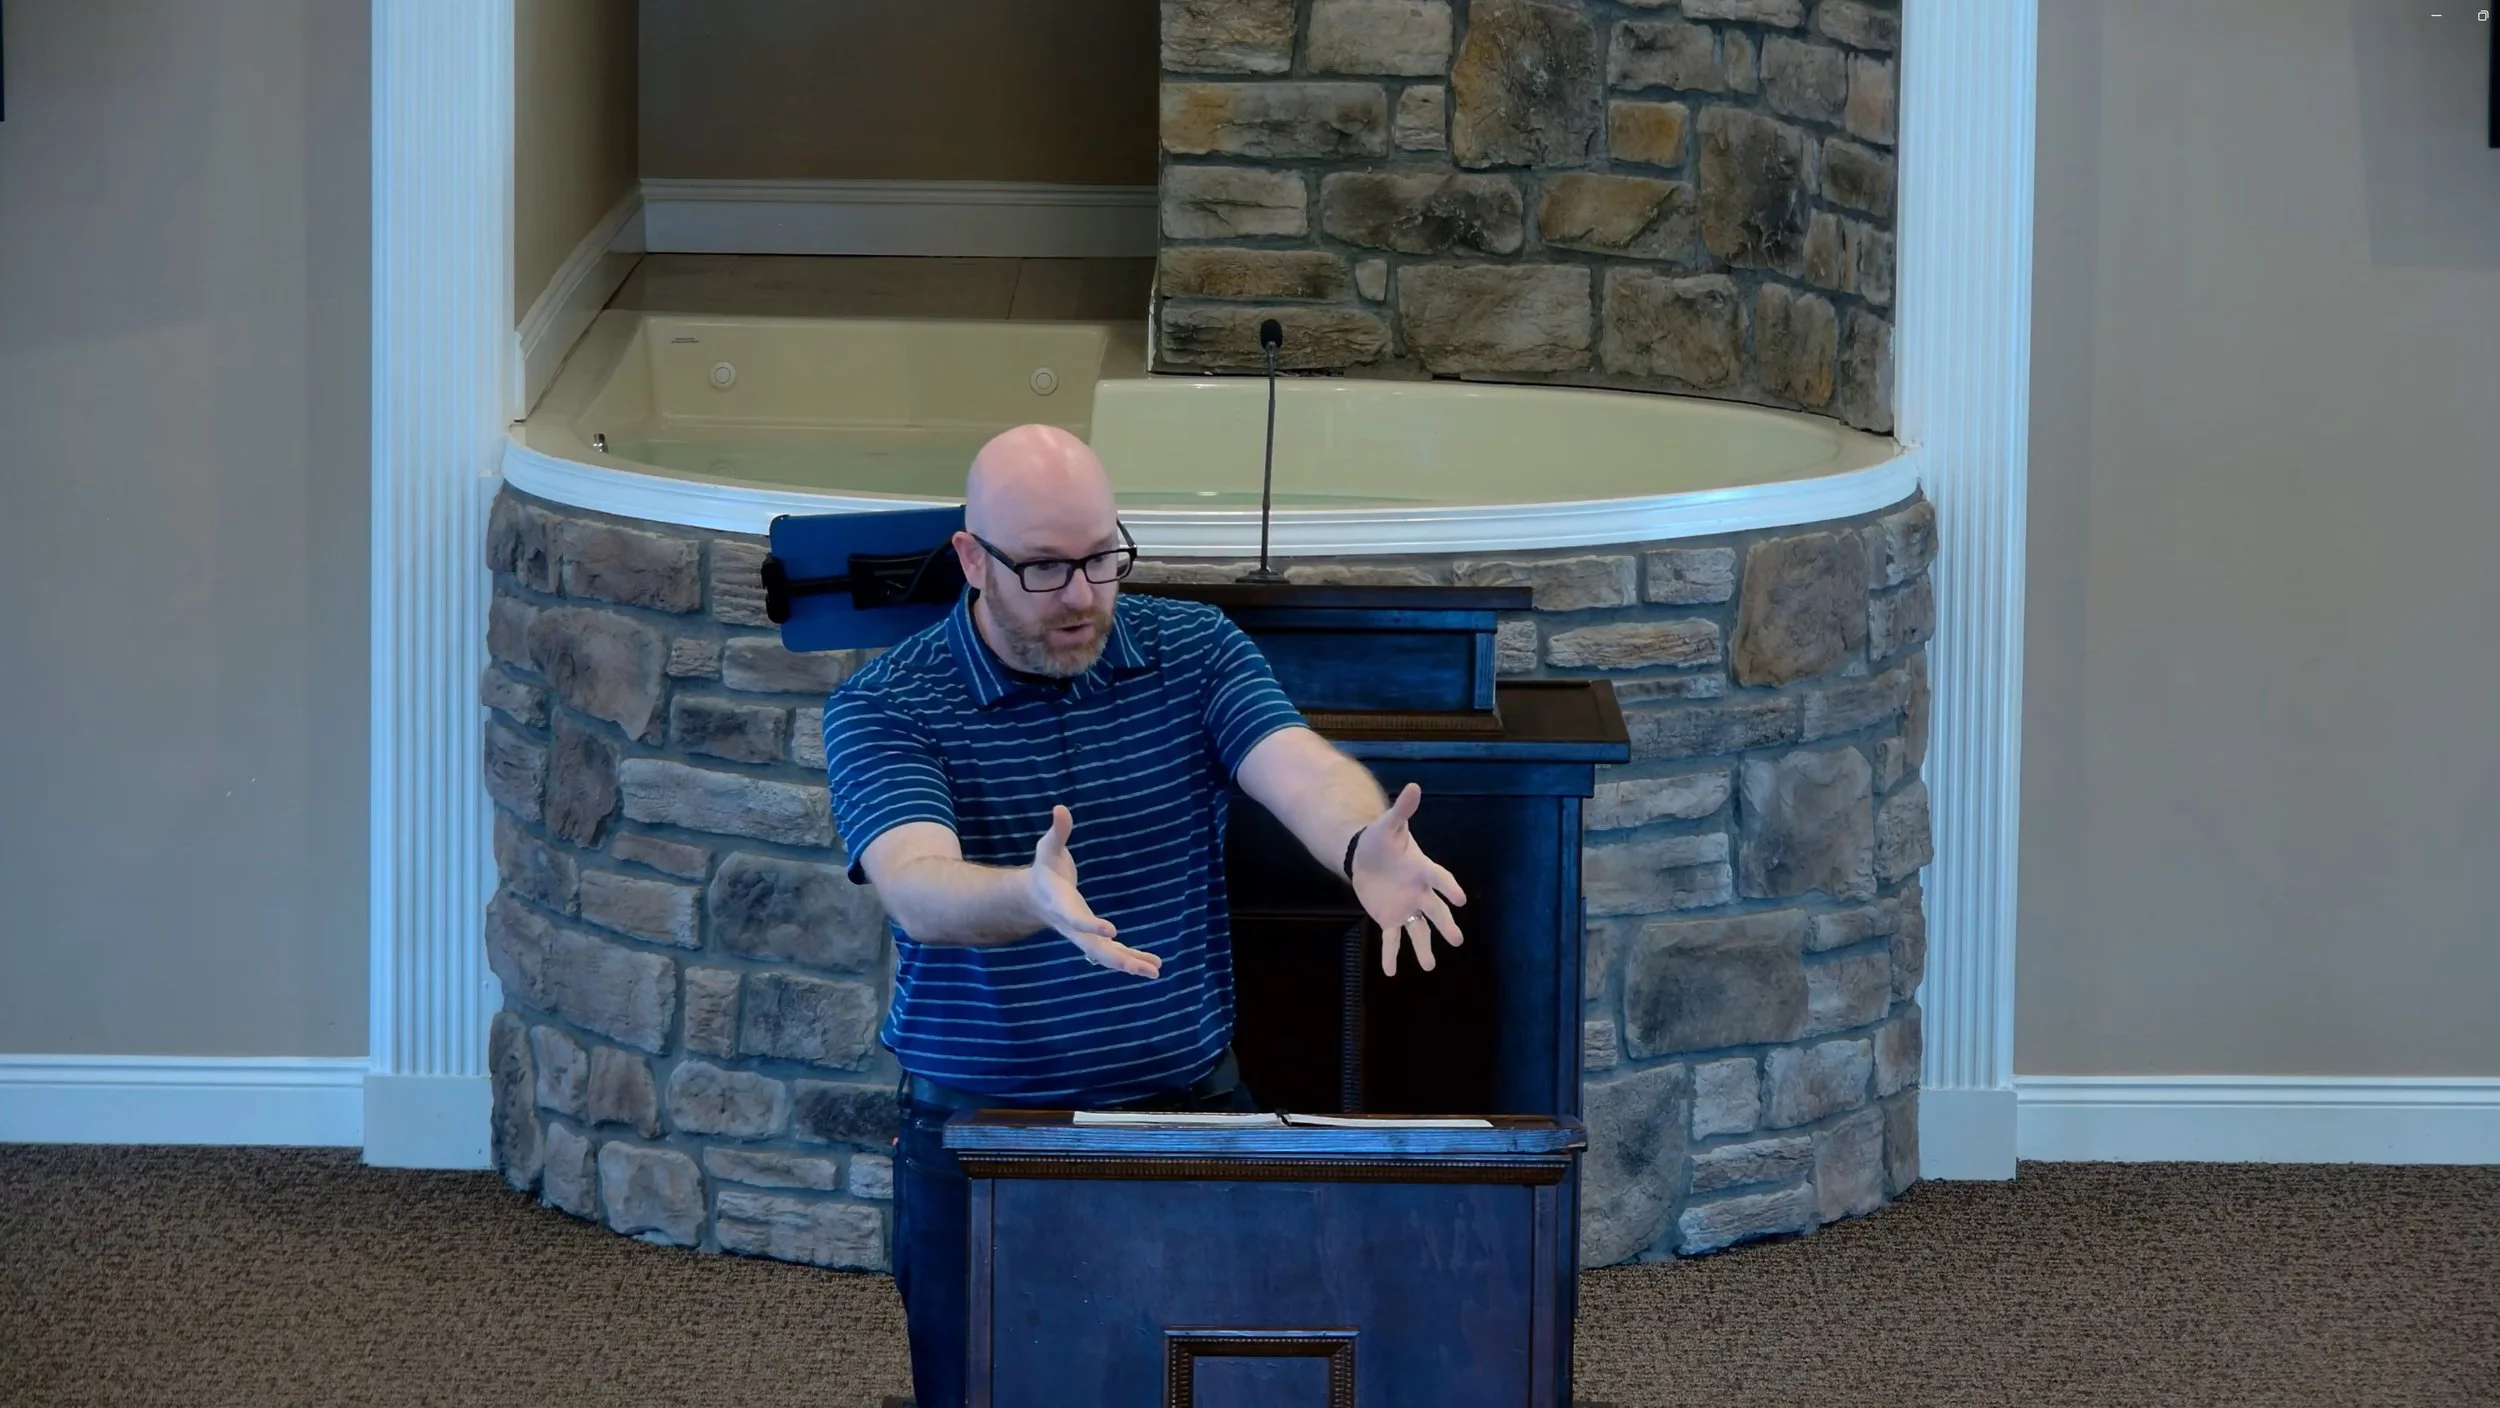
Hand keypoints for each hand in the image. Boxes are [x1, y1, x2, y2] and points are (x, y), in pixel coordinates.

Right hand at [1026, 805, 1160, 977]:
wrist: (1034, 897)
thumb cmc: (1045, 869)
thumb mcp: (1048, 848)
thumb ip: (1057, 832)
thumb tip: (1060, 808)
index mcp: (1062, 906)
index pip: (1076, 919)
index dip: (1092, 925)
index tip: (1112, 931)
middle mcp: (1072, 927)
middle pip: (1093, 948)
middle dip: (1117, 959)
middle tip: (1140, 968)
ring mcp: (1083, 936)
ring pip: (1106, 956)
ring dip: (1130, 963)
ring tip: (1154, 971)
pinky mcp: (1093, 937)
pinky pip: (1113, 952)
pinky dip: (1131, 959)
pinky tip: (1152, 965)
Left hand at [1348, 783, 1466, 976]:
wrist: (1365, 856)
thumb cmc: (1381, 839)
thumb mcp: (1388, 825)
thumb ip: (1402, 810)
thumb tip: (1414, 786)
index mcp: (1422, 869)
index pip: (1439, 879)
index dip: (1449, 888)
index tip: (1460, 899)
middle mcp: (1419, 892)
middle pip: (1435, 911)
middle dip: (1445, 925)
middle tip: (1457, 940)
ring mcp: (1407, 908)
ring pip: (1419, 931)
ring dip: (1423, 949)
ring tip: (1428, 966)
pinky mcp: (1390, 919)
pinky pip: (1393, 939)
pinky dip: (1391, 955)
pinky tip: (1390, 972)